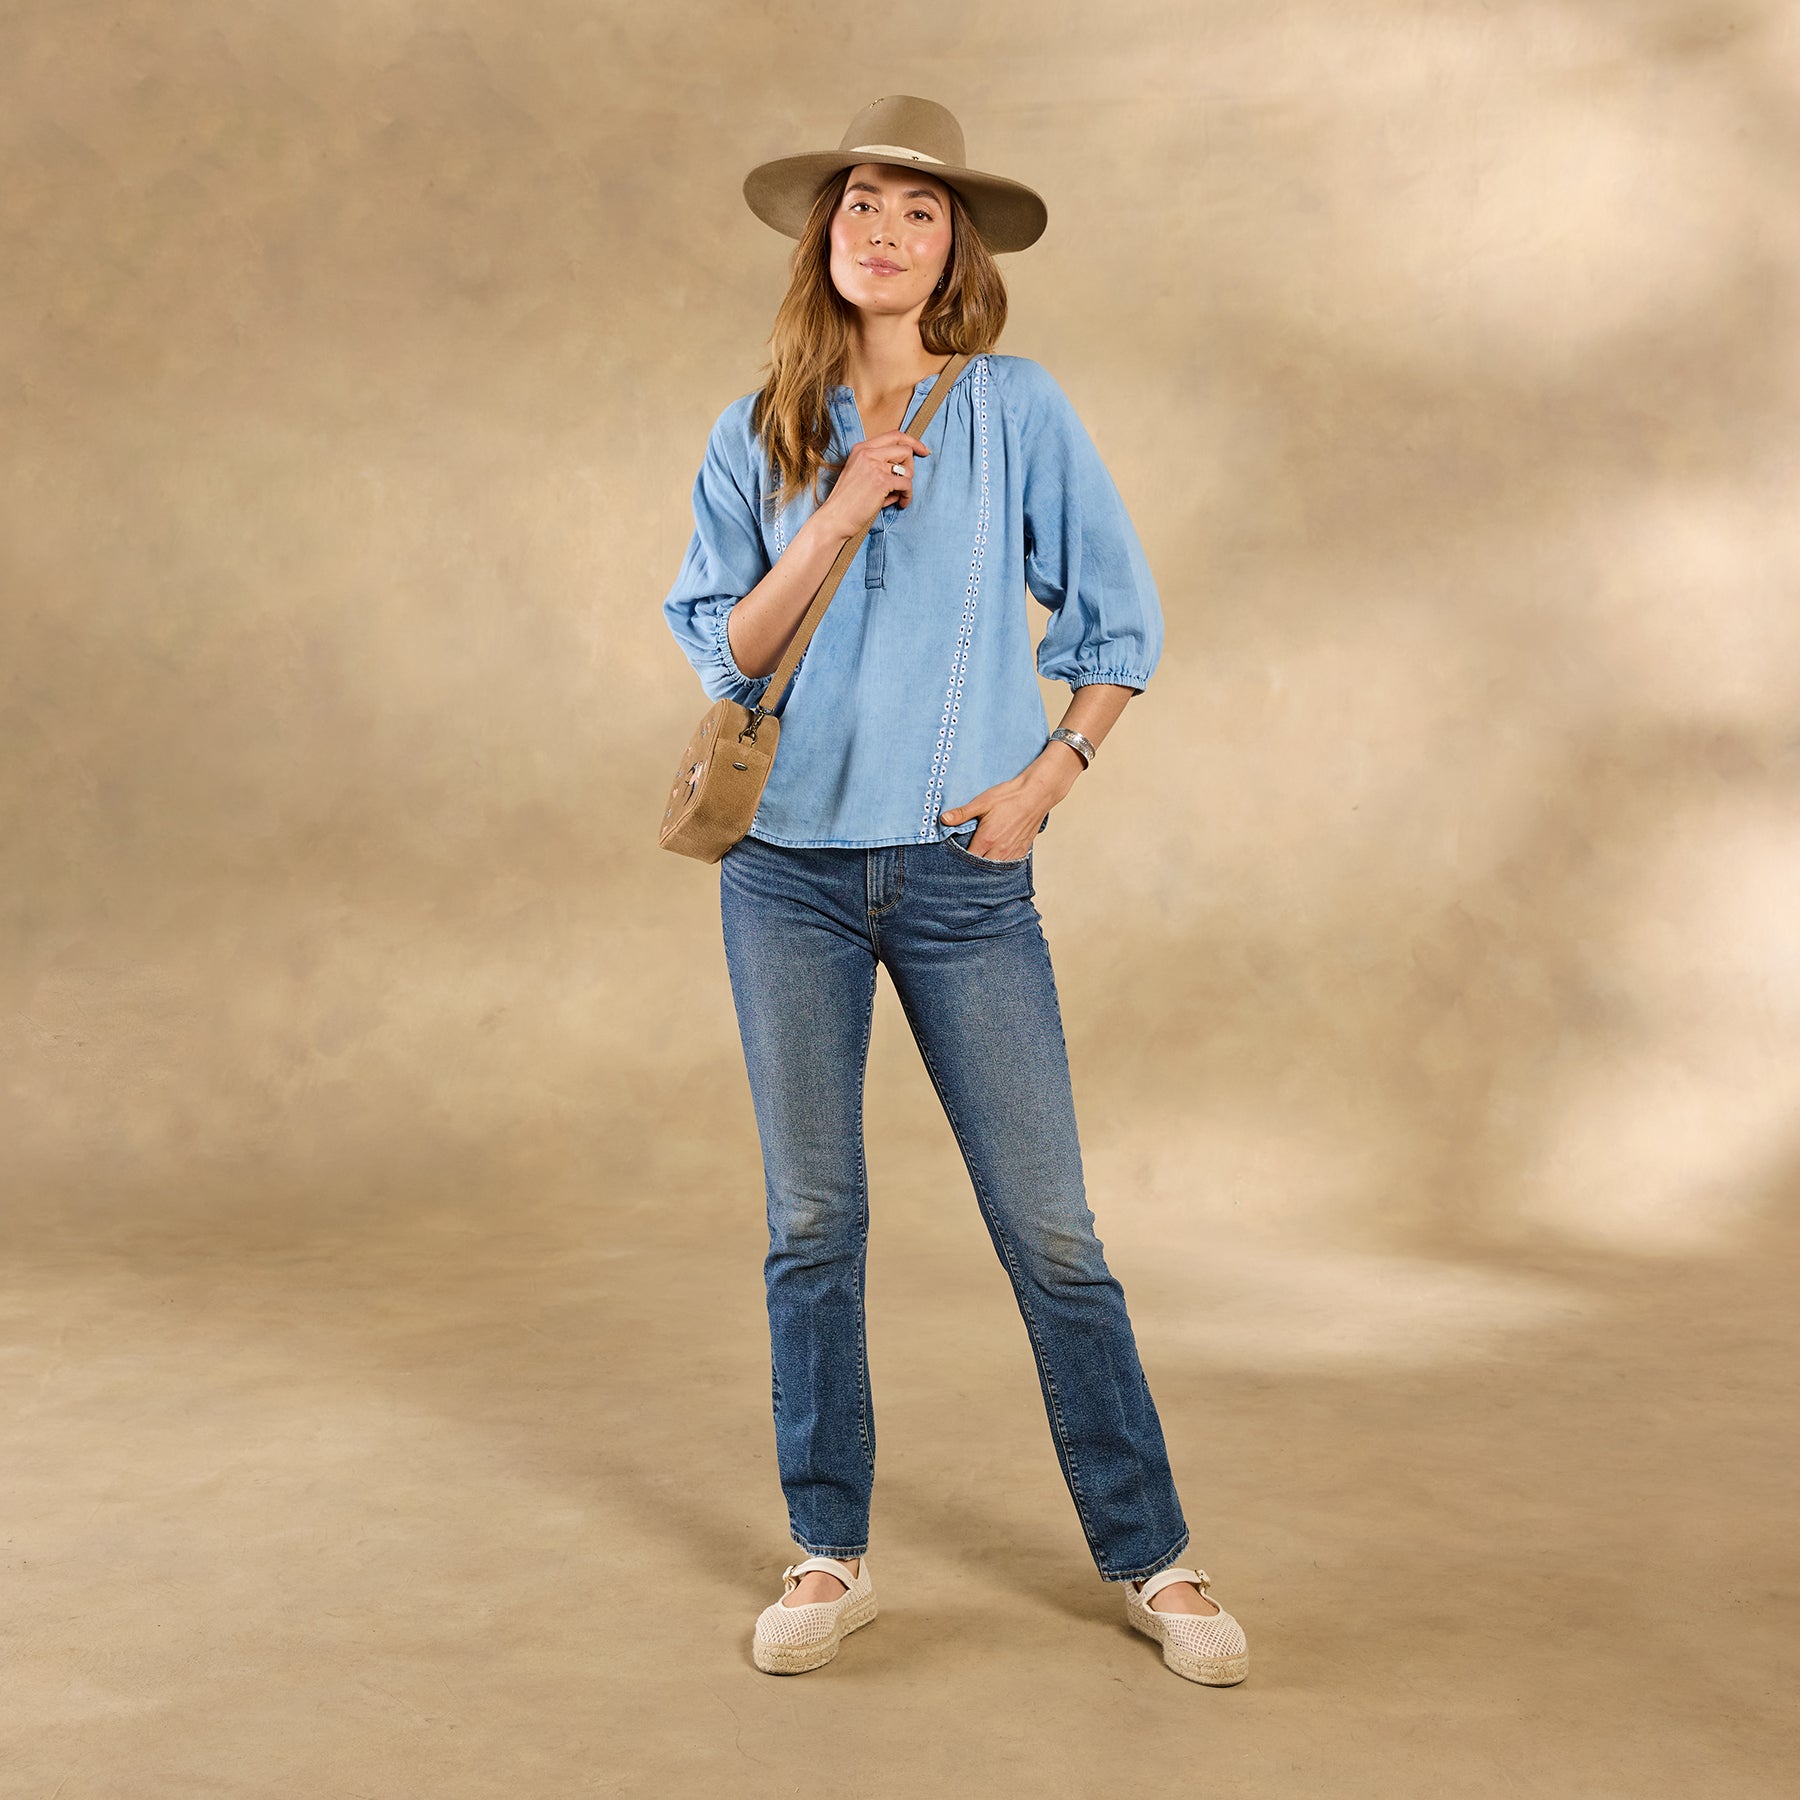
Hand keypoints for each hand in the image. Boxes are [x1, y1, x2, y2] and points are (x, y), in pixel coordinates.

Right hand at [818, 429, 931, 537]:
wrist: (835, 517)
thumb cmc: (847, 500)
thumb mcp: (858, 472)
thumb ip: (876, 463)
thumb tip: (903, 465)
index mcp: (861, 448)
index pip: (894, 435)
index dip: (912, 441)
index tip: (923, 450)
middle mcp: (868, 453)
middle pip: (905, 449)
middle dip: (911, 467)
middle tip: (905, 482)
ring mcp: (874, 466)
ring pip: (908, 467)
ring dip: (907, 483)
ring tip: (896, 495)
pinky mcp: (881, 482)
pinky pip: (907, 484)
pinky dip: (907, 496)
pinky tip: (900, 503)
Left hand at [940, 748, 1082, 859]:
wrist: (1037, 794)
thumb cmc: (1010, 796)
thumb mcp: (982, 802)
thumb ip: (962, 813)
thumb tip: (943, 819)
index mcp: (987, 839)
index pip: (968, 859)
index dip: (959, 859)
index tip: (954, 856)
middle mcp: (1000, 849)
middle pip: (981, 867)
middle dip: (972, 865)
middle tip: (965, 860)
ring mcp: (1013, 851)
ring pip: (996, 868)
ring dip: (987, 866)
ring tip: (980, 860)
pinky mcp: (1023, 850)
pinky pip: (1009, 864)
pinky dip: (1001, 863)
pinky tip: (996, 857)